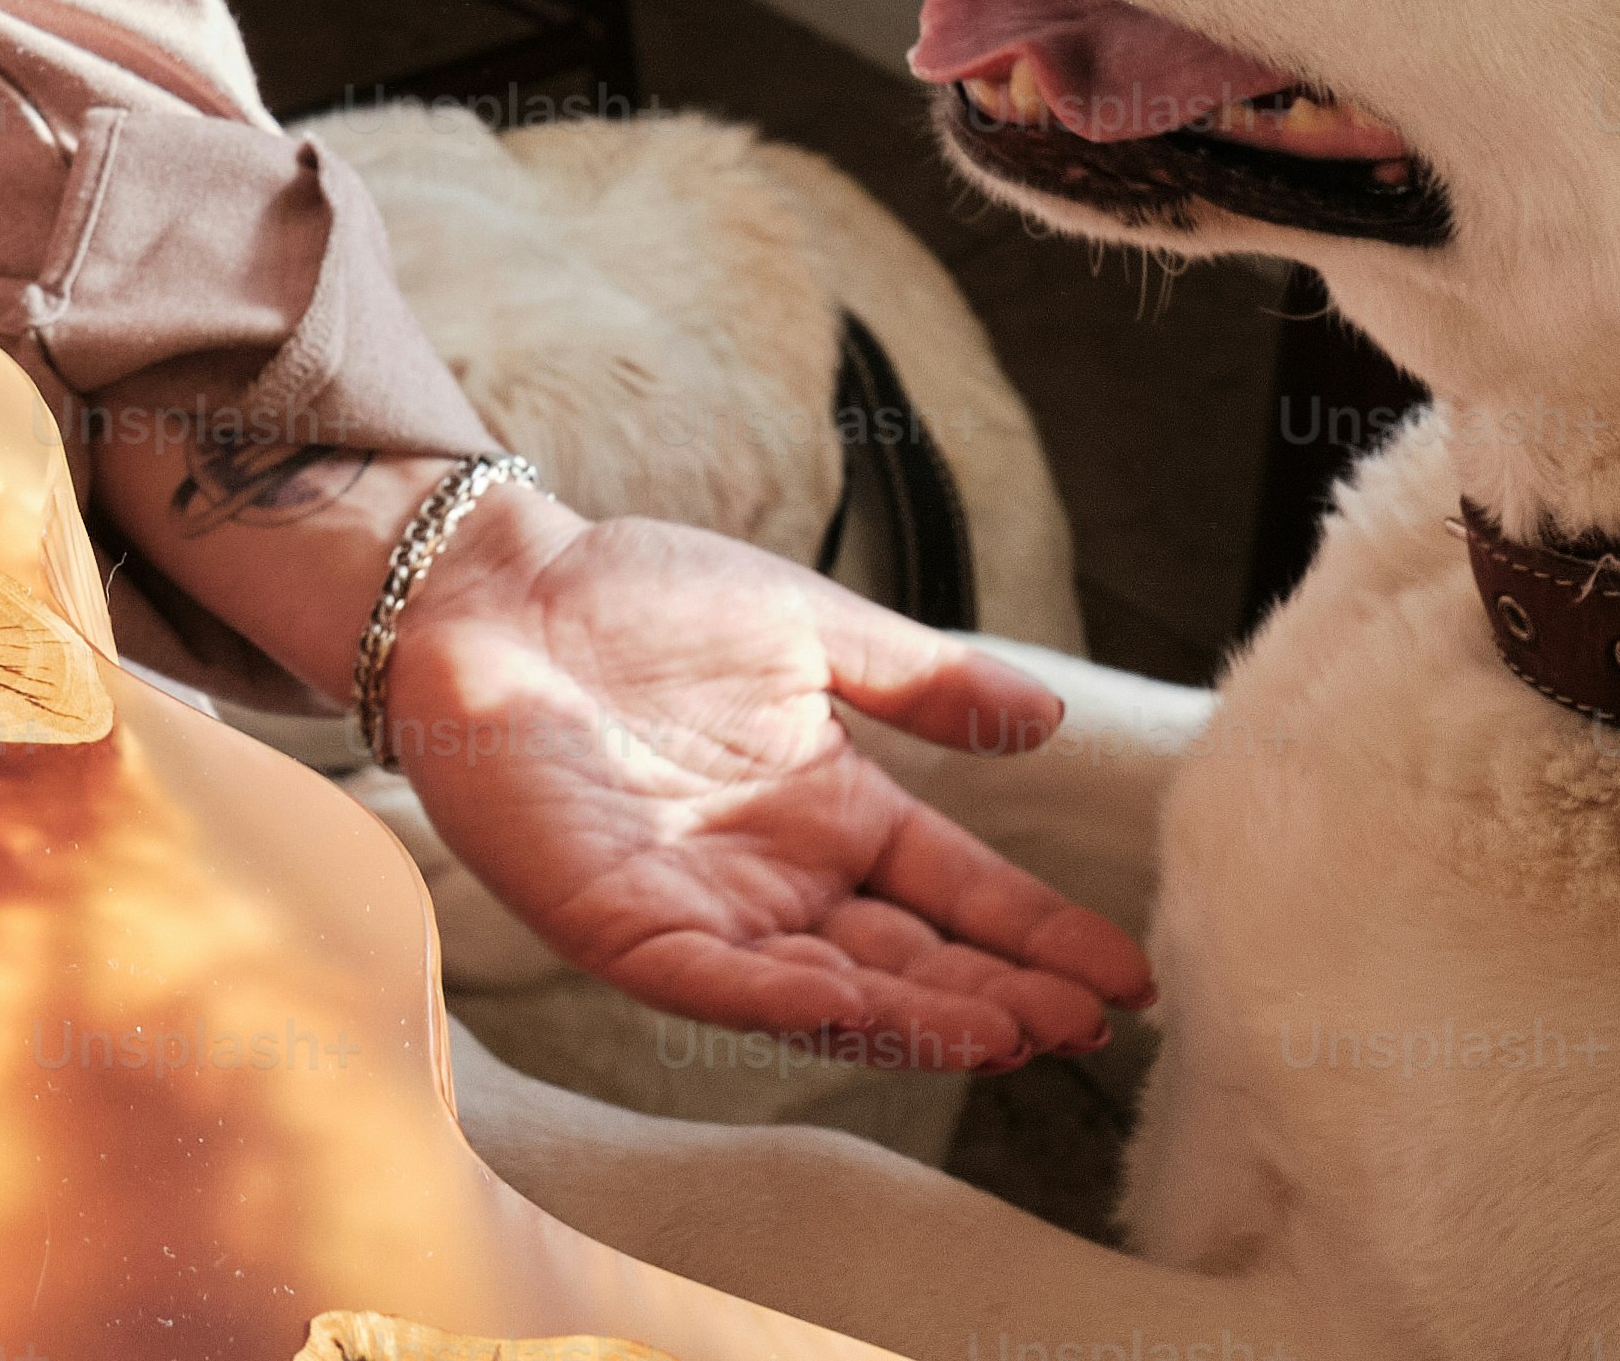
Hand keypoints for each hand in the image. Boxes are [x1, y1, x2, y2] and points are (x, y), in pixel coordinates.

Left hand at [377, 483, 1151, 1073]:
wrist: (494, 586)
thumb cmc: (636, 597)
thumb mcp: (806, 629)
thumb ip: (921, 680)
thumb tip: (1044, 715)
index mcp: (830, 812)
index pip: (957, 891)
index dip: (1038, 935)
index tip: (1124, 978)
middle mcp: (777, 880)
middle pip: (910, 958)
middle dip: (999, 995)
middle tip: (1085, 1027)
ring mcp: (701, 910)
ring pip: (828, 991)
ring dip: (915, 1015)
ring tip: (1009, 1033)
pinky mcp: (617, 924)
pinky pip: (714, 982)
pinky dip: (785, 1000)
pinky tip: (856, 1008)